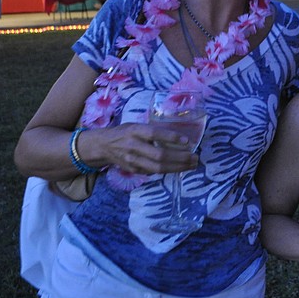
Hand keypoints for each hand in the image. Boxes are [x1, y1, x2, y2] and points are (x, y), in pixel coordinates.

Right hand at [84, 124, 198, 174]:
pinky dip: (169, 170)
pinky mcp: (134, 170)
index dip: (171, 137)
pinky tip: (181, 168)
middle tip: (195, 157)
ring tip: (192, 164)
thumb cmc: (124, 132)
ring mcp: (133, 160)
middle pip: (159, 155)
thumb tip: (177, 135)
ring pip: (158, 167)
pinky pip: (154, 172)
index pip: (154, 134)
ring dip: (178, 167)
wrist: (103, 146)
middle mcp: (133, 146)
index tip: (187, 140)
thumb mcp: (136, 125)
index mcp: (134, 131)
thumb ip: (152, 130)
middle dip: (180, 158)